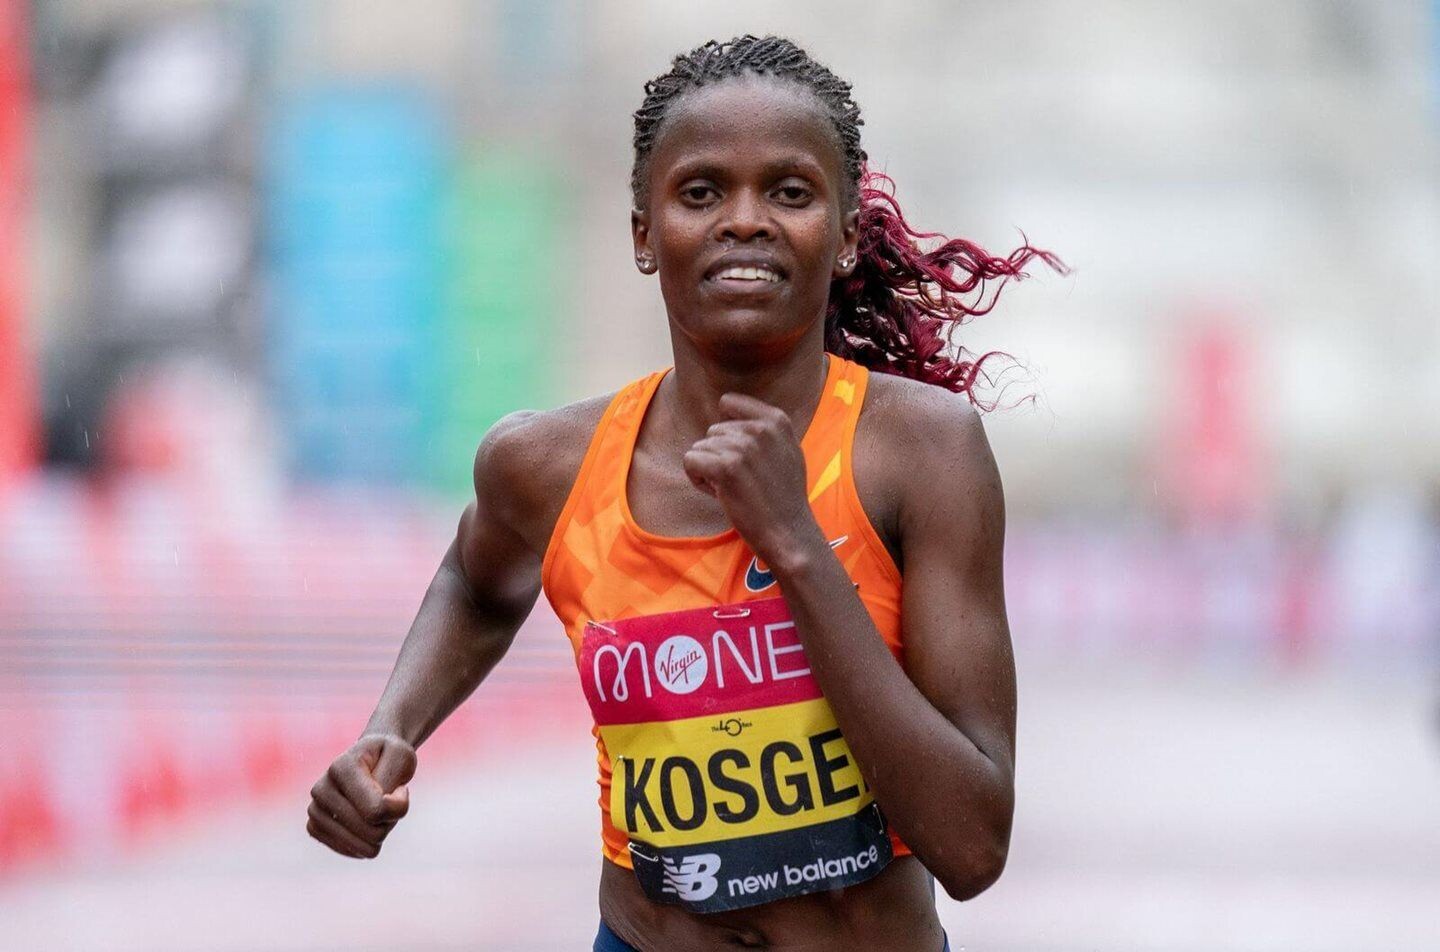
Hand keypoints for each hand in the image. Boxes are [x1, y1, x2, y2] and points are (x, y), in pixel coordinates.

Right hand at [306, 733, 416, 858]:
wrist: (371, 759)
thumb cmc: (389, 757)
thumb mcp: (402, 758)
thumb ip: (393, 783)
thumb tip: (375, 816)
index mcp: (340, 768)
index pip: (376, 810)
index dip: (400, 805)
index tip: (401, 788)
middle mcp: (321, 789)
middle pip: (372, 833)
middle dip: (390, 819)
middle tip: (388, 797)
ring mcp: (315, 811)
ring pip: (364, 847)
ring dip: (379, 829)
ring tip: (376, 806)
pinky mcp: (315, 829)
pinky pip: (354, 853)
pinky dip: (368, 840)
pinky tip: (365, 820)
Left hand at [682, 392, 825, 569]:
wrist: (789, 532)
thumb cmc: (785, 496)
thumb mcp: (788, 450)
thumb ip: (765, 428)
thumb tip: (729, 410)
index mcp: (776, 420)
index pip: (729, 403)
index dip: (726, 430)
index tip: (742, 454)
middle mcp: (759, 429)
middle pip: (713, 430)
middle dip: (719, 454)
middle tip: (742, 479)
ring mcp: (742, 447)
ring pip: (700, 447)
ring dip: (709, 469)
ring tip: (734, 488)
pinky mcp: (724, 468)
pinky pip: (691, 460)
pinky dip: (697, 478)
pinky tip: (719, 493)